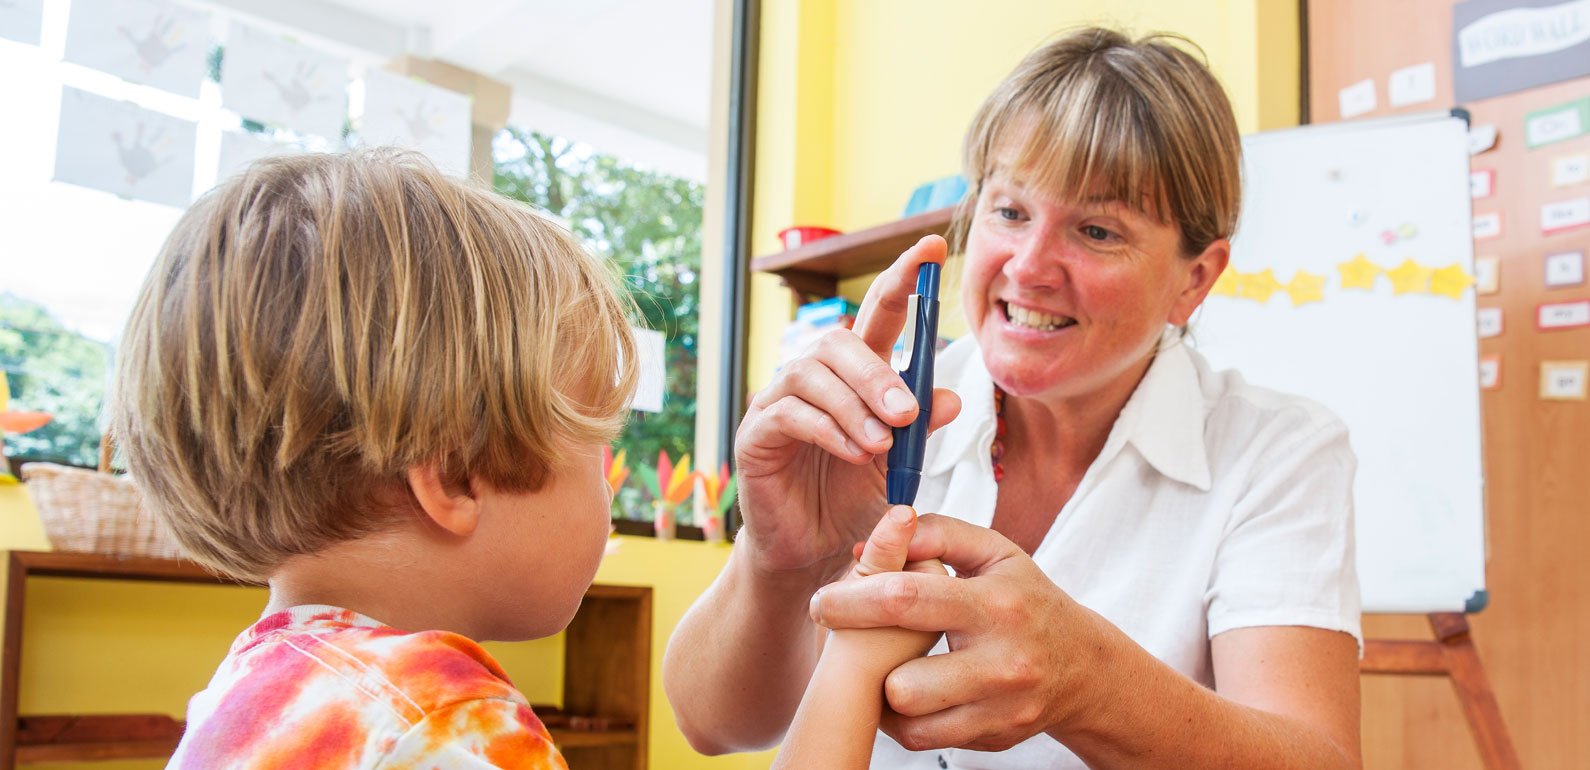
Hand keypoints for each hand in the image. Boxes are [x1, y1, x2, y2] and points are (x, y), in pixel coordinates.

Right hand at [734, 236, 961, 575]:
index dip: (902, 279)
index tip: (931, 248)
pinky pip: (789, 413)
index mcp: (855, 378)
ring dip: (854, 405)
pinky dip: (828, 429)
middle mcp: (815, 380)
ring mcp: (779, 403)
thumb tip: (950, 397)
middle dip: (877, 372)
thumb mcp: (899, 470)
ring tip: (881, 443)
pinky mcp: (756, 435)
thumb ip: (921, 433)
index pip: (878, 317)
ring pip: (811, 373)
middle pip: (838, 342)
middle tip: (908, 413)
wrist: (813, 559)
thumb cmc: (853, 508)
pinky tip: (854, 454)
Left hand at [807, 514, 1110, 751]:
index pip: (907, 600)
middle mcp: (1001, 661)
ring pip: (907, 714)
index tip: (823, 602)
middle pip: (899, 678)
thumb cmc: (1024, 599)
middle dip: (865, 657)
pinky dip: (903, 717)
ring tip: (885, 664)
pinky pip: (920, 738)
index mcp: (995, 604)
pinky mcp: (994, 737)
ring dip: (883, 689)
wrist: (1083, 666)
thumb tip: (878, 539)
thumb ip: (937, 535)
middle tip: (850, 638)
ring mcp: (999, 708)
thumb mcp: (993, 552)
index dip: (852, 602)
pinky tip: (908, 690)